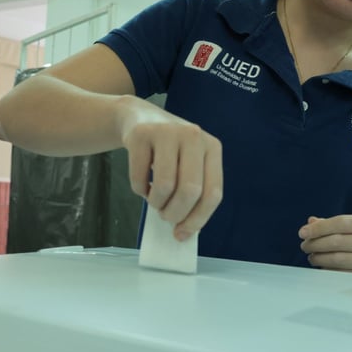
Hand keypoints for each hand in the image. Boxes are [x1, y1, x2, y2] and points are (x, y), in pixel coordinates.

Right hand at [117, 97, 222, 240]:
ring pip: (165, 186)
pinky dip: (139, 190)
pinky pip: (140, 178)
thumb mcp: (188, 164)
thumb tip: (184, 232)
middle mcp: (193, 136)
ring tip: (154, 199)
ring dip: (156, 203)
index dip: (198, 219)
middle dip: (175, 213)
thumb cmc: (168, 151)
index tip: (182, 234)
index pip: (213, 193)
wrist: (139, 117)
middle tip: (165, 217)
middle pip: (190, 191)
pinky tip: (142, 182)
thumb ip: (193, 193)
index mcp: (212, 147)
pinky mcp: (142, 134)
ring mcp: (167, 132)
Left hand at [298, 215, 351, 275]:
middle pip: (339, 241)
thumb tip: (311, 223)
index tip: (302, 233)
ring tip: (312, 257)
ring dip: (319, 258)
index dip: (320, 228)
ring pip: (338, 259)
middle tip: (304, 246)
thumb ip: (333, 224)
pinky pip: (342, 275)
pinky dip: (328, 270)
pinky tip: (322, 267)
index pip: (342, 222)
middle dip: (316, 243)